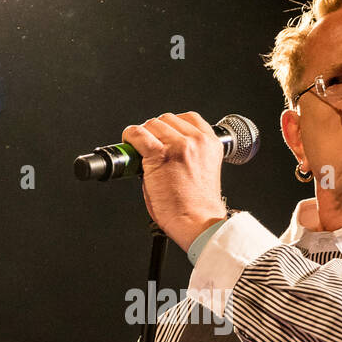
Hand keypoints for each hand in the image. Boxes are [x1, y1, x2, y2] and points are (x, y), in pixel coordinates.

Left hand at [123, 112, 228, 251]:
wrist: (198, 222)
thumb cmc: (198, 206)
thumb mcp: (201, 170)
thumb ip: (186, 154)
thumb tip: (161, 146)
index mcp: (211, 143)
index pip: (189, 118)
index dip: (171, 126)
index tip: (163, 136)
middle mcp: (197, 141)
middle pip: (167, 119)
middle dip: (155, 131)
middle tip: (148, 147)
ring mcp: (179, 146)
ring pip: (152, 124)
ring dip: (143, 135)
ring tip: (140, 150)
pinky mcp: (160, 155)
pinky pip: (138, 135)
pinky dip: (130, 137)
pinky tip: (130, 147)